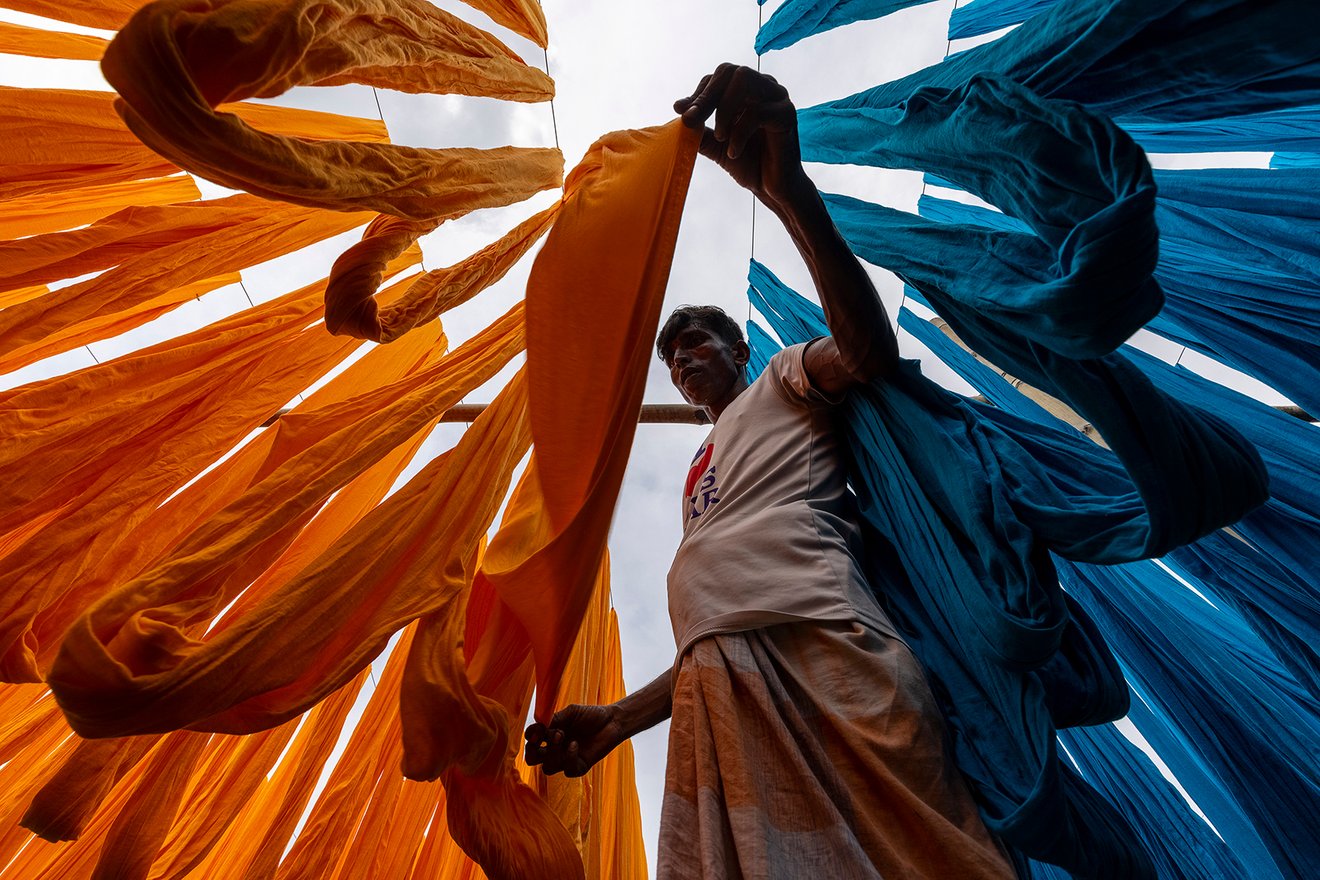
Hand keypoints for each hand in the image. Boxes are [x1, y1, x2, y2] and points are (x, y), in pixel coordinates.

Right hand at [524, 703, 623, 777]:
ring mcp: (566, 759)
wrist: (612, 720)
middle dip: (532, 752)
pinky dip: (569, 757)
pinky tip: (575, 744)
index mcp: (550, 734)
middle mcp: (555, 749)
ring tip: (562, 736)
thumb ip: (554, 719)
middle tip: (541, 740)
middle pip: (532, 760)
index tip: (538, 729)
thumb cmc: (591, 715)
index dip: (530, 736)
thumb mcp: (570, 713)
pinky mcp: (579, 767)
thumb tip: (537, 723)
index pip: (531, 740)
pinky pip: (567, 770)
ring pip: (547, 768)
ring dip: (551, 754)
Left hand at [674, 63, 806, 206]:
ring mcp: (778, 98)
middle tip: (693, 121)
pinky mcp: (787, 114)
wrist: (773, 190)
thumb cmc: (749, 164)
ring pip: (744, 80)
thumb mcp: (716, 145)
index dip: (698, 93)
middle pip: (730, 71)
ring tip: (720, 137)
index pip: (719, 76)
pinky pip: (756, 112)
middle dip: (706, 96)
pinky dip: (739, 133)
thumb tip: (680, 110)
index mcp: (748, 91)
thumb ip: (700, 128)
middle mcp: (764, 88)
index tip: (681, 111)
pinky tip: (734, 152)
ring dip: (724, 109)